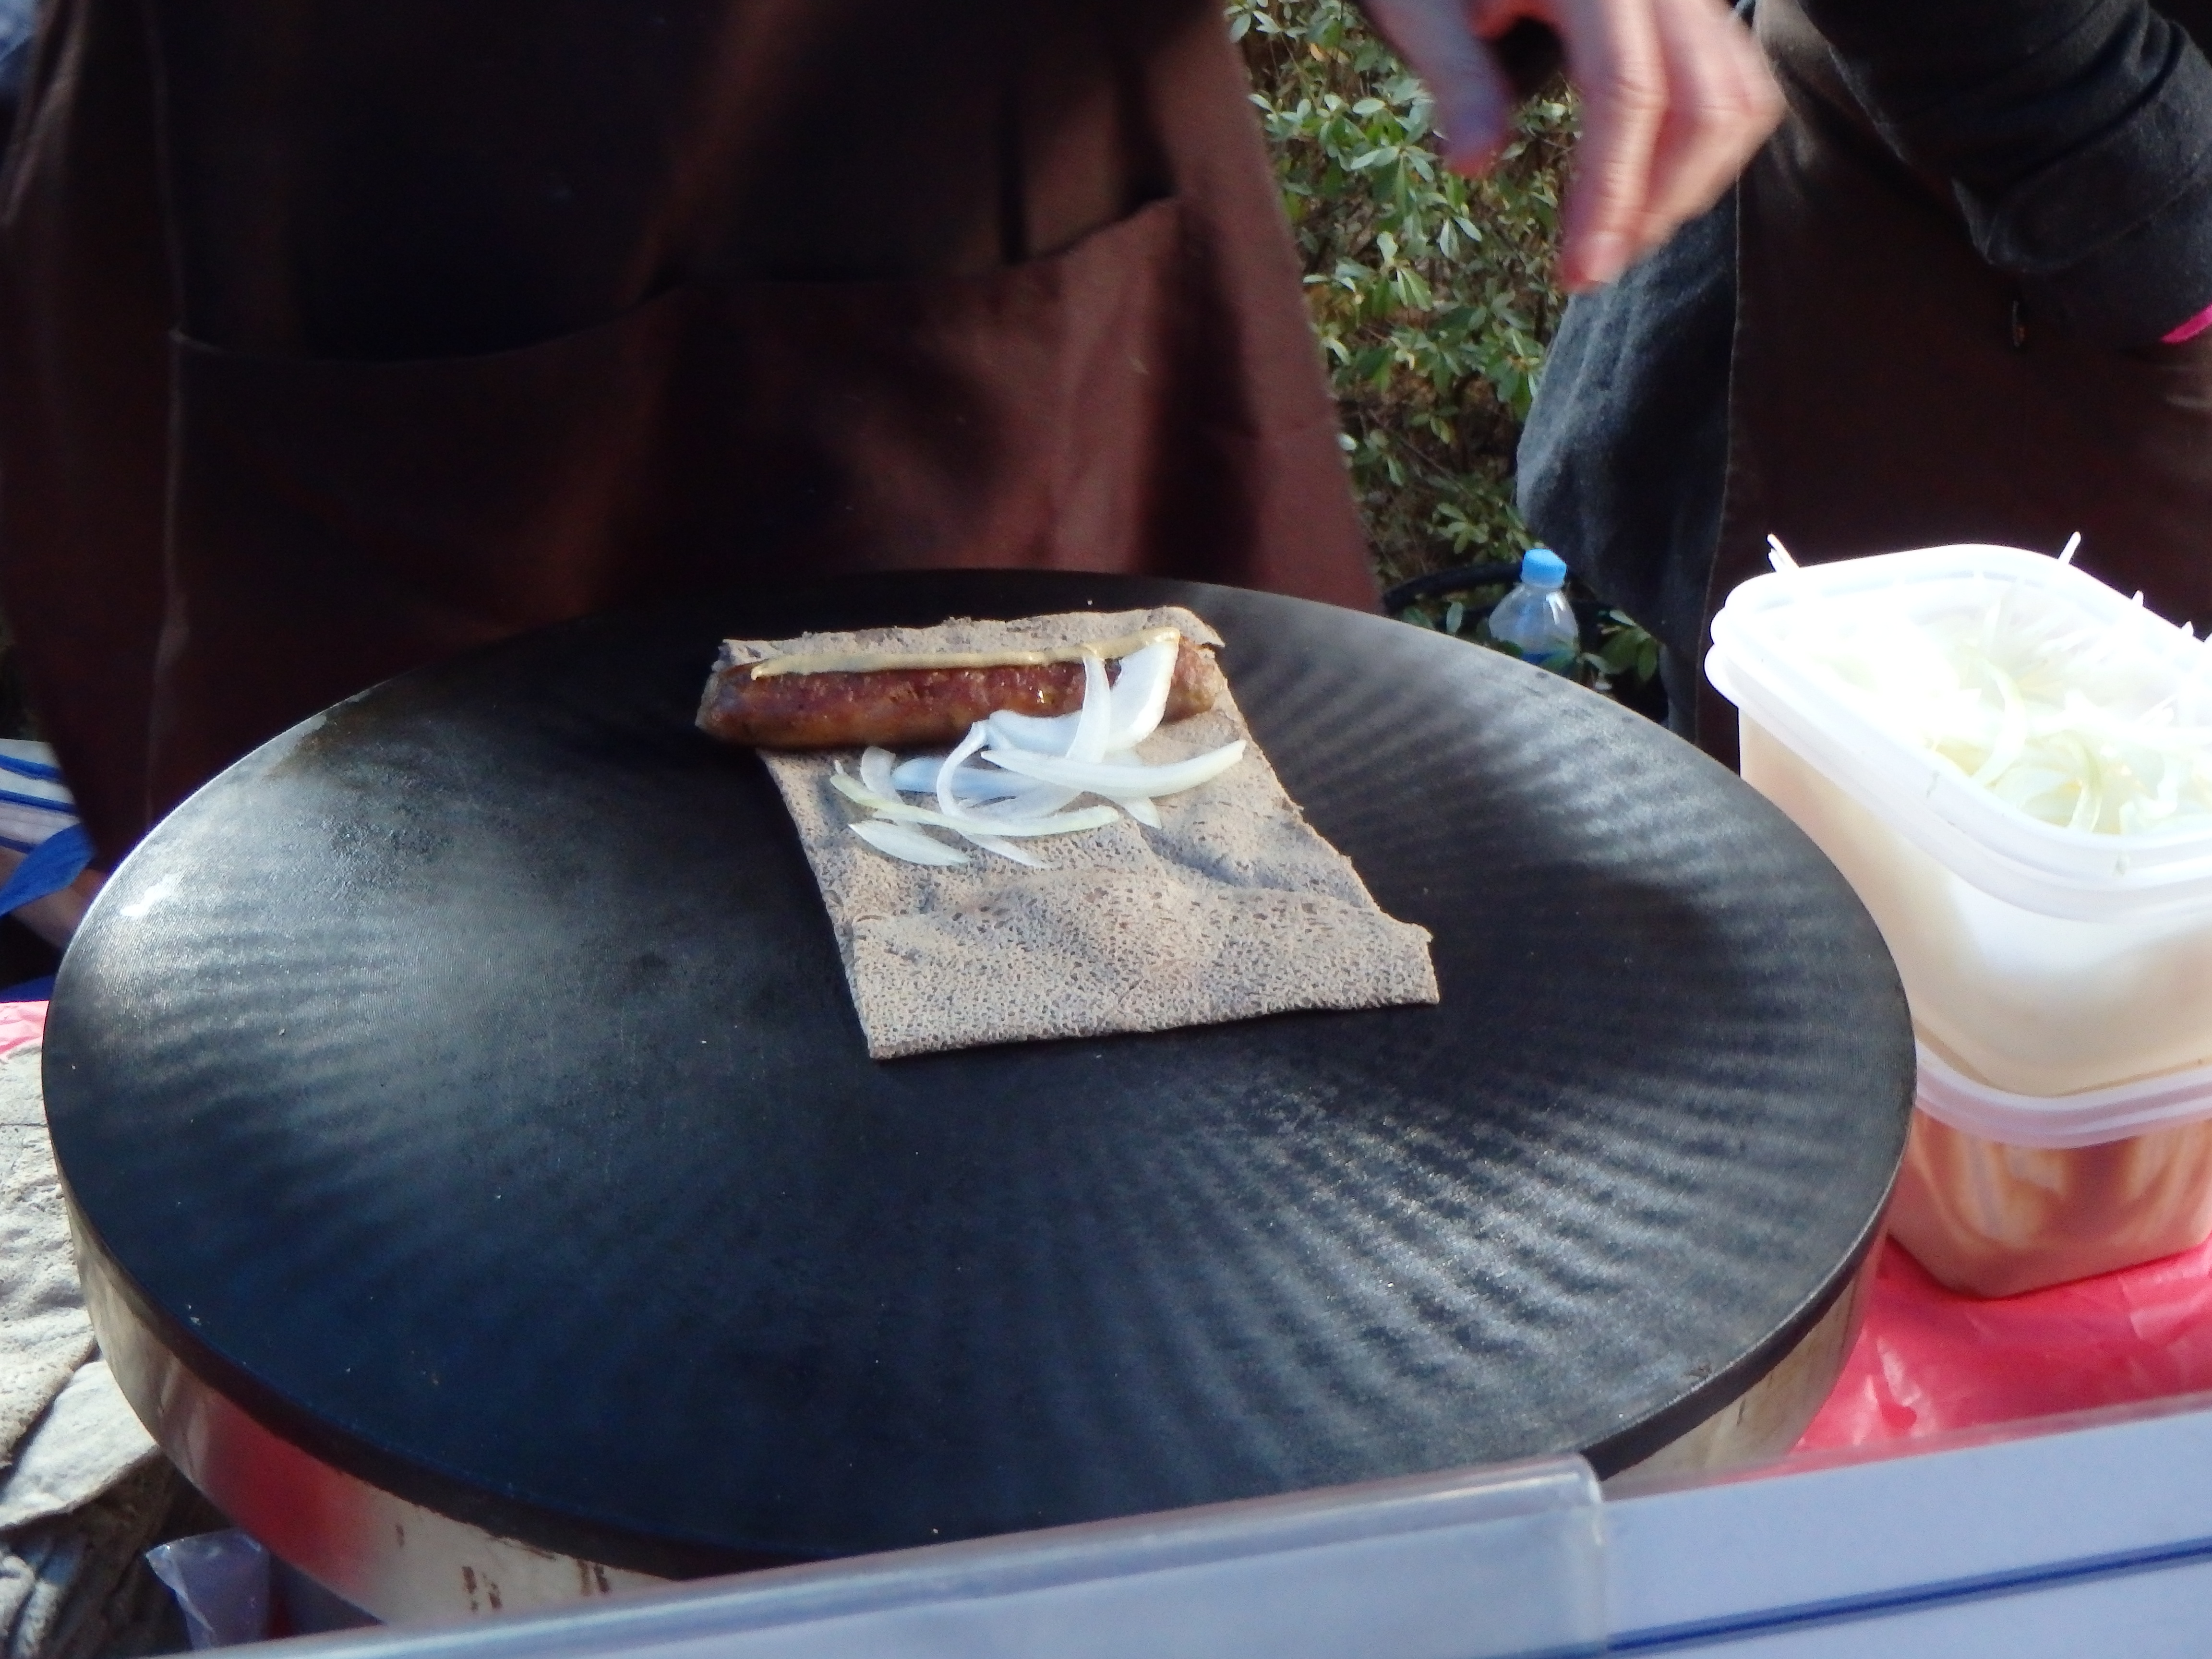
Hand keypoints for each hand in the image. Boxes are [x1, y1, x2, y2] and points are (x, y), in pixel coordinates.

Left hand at [1364, 0, 1781, 289]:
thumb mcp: (1419, 3)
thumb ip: (1456, 75)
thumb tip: (1475, 163)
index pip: (1629, 93)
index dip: (1610, 194)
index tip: (1577, 273)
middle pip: (1705, 104)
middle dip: (1656, 204)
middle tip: (1593, 270)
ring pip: (1739, 97)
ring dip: (1687, 186)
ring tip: (1618, 239)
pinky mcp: (1693, 5)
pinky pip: (1736, 81)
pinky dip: (1703, 149)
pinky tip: (1644, 191)